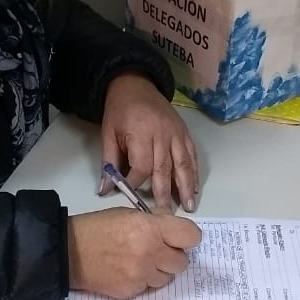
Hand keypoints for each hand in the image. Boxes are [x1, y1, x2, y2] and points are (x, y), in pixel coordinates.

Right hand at [68, 208, 202, 298]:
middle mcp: (150, 254)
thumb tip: (174, 226)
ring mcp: (141, 276)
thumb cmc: (97, 229)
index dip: (187, 237)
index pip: (191, 236)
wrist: (69, 253)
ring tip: (139, 260)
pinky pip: (149, 287)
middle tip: (158, 249)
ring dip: (159, 270)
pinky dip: (143, 280)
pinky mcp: (132, 292)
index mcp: (150, 229)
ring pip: (168, 278)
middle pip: (182, 262)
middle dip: (172, 255)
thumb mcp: (129, 214)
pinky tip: (127, 270)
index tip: (180, 237)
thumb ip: (155, 221)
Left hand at [100, 74, 199, 211]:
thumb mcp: (108, 134)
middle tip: (166, 215)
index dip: (136, 183)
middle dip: (165, 193)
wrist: (135, 84)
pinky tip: (195, 187)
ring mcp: (176, 133)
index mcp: (141, 133)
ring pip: (183, 164)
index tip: (130, 194)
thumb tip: (104, 189)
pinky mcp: (184, 132)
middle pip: (164, 168)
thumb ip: (109, 162)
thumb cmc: (119, 110)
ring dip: (187, 187)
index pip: (142, 166)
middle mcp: (162, 134)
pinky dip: (194, 172)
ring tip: (189, 206)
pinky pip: (192, 155)